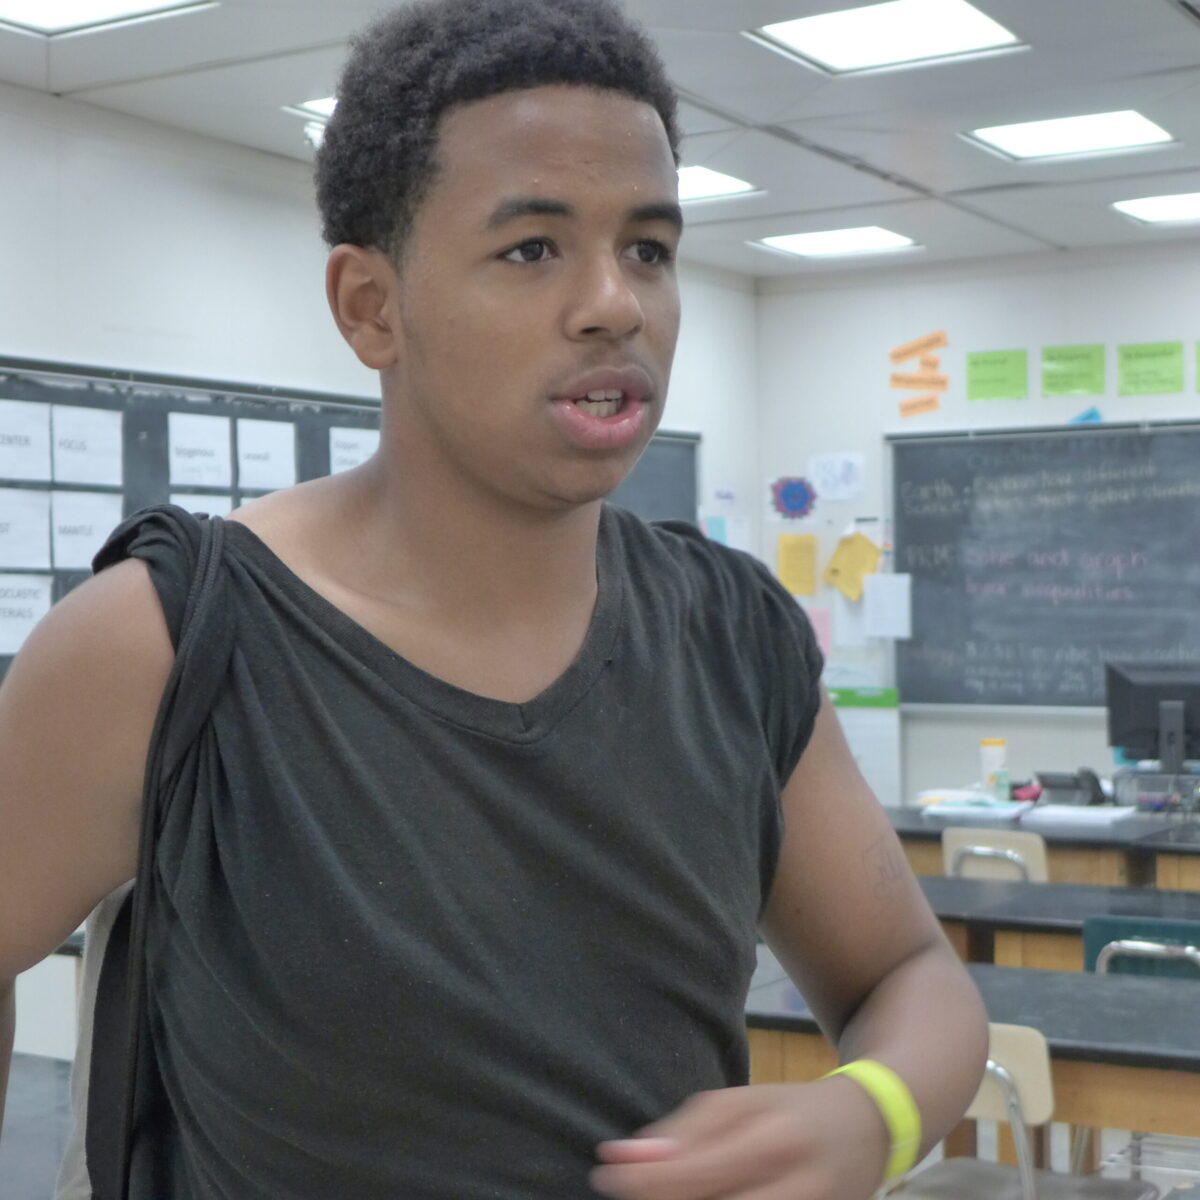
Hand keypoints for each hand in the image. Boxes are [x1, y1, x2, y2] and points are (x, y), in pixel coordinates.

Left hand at [591, 1078, 890, 1199]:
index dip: (645, 1182)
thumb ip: (684, 1133)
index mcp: (774, 1141)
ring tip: (661, 1198)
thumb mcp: (740, 1102)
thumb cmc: (791, 1109)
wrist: (870, 1128)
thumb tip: (624, 1158)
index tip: (605, 1175)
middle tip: (626, 1193)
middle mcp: (796, 1188)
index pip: (696, 1174)